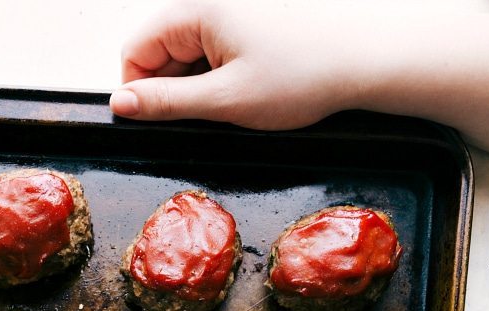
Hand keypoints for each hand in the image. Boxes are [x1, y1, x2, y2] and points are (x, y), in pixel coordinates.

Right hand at [109, 0, 359, 129]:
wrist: (365, 57)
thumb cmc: (306, 74)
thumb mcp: (226, 100)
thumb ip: (166, 104)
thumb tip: (122, 104)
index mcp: (196, 7)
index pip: (135, 50)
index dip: (139, 92)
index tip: (159, 122)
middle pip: (160, 48)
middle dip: (174, 88)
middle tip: (211, 115)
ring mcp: (231, 4)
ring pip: (189, 50)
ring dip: (200, 83)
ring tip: (239, 99)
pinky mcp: (250, 14)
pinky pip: (216, 45)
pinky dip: (222, 71)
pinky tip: (250, 86)